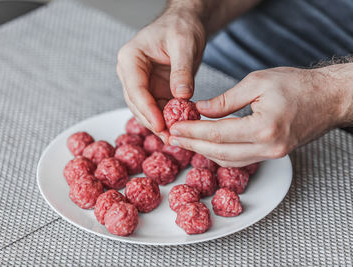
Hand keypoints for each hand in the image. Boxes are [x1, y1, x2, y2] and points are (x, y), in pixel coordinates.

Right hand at [116, 10, 205, 140]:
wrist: (185, 22)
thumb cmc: (181, 26)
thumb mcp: (184, 45)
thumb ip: (181, 70)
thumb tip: (181, 97)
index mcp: (130, 58)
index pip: (135, 89)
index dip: (147, 110)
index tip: (160, 125)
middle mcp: (131, 73)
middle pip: (137, 104)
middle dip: (153, 122)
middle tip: (169, 137)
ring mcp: (142, 83)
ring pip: (146, 110)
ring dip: (160, 124)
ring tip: (175, 138)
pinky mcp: (154, 90)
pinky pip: (159, 108)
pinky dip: (168, 119)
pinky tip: (179, 128)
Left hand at [168, 66, 352, 166]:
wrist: (329, 98)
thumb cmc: (298, 85)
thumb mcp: (257, 82)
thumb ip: (226, 100)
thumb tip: (200, 110)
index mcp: (264, 127)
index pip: (217, 134)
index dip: (192, 132)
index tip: (173, 128)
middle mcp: (268, 147)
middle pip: (219, 152)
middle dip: (192, 145)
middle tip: (171, 138)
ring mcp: (271, 154)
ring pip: (228, 160)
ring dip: (203, 151)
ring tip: (184, 141)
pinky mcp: (272, 154)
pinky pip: (240, 160)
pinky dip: (220, 153)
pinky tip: (206, 144)